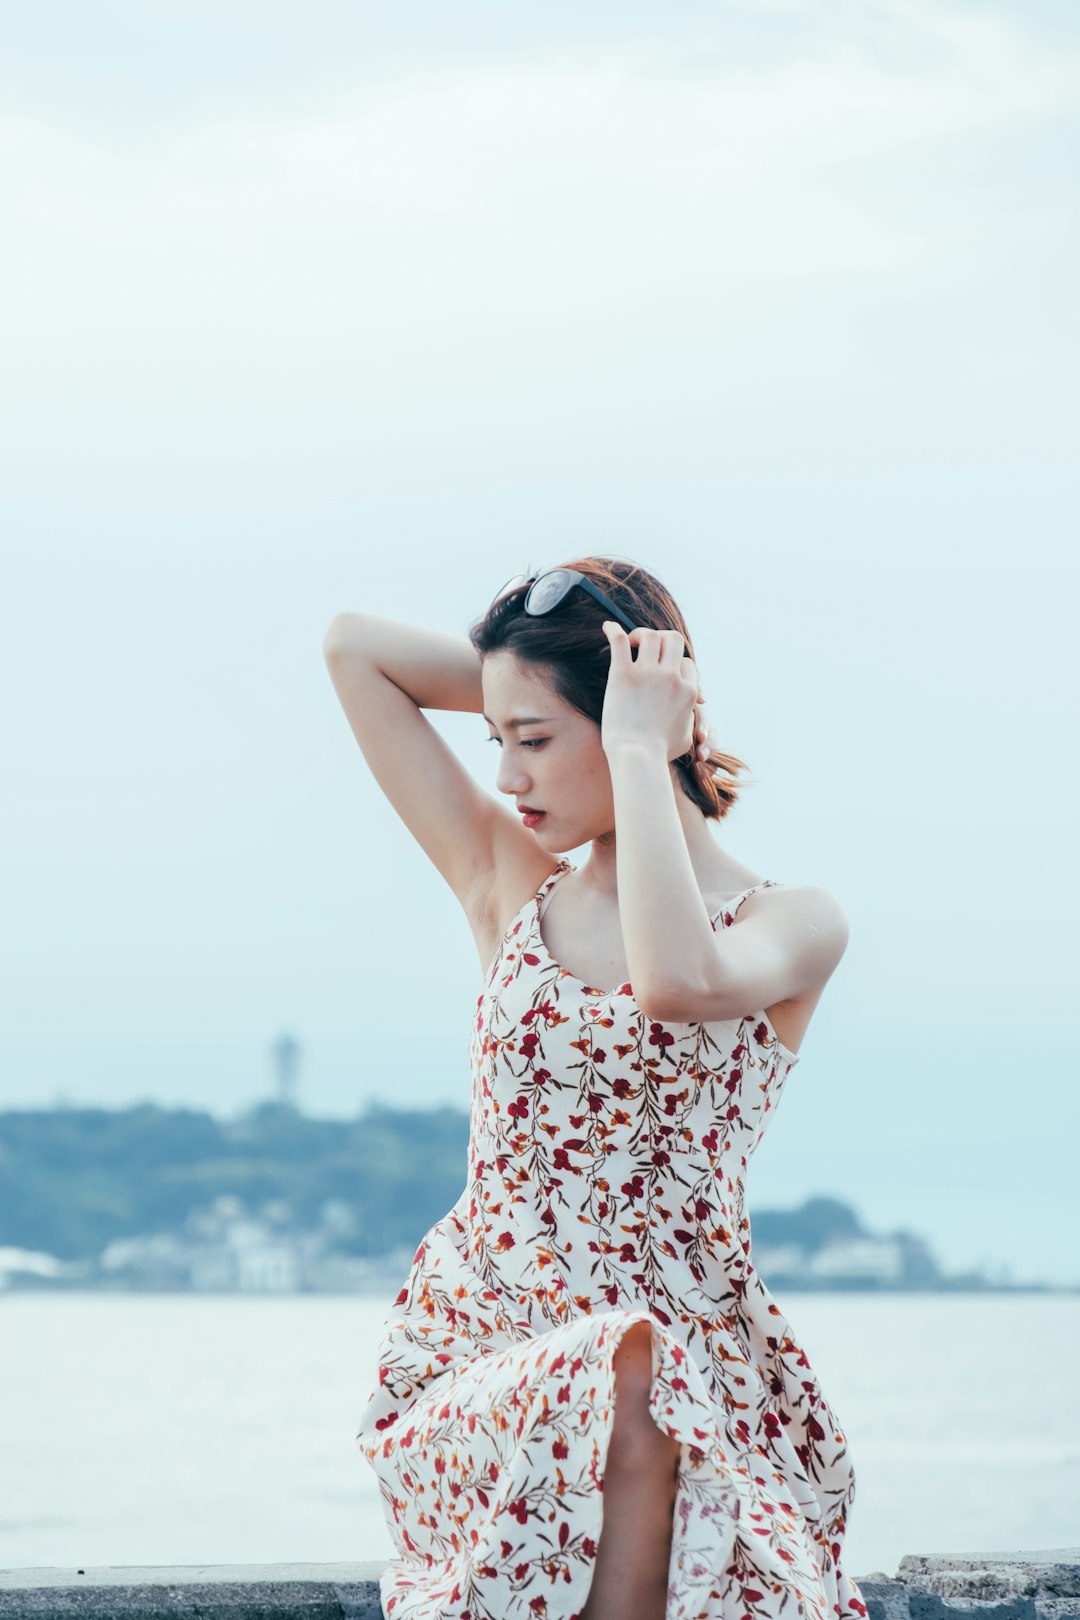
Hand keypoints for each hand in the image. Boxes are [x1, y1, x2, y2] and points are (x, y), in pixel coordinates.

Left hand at [600, 622, 704, 764]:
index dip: (675, 664)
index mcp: (688, 690)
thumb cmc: (659, 753)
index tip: (664, 669)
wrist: (637, 756)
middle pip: (673, 640)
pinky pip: (619, 640)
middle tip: (647, 648)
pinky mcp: (622, 674)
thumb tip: (693, 716)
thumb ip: (691, 721)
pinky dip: (613, 630)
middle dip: (662, 640)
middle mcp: (671, 677)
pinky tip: (607, 628)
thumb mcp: (686, 737)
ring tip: (630, 643)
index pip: (686, 662)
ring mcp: (647, 673)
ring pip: (650, 635)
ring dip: (640, 635)